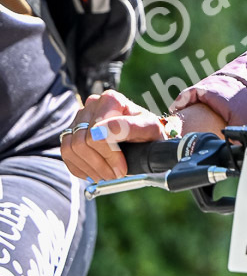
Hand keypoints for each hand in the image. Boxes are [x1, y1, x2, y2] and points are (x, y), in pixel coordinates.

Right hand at [60, 90, 224, 182]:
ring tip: (106, 174)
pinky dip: (79, 168)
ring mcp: (80, 117)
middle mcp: (92, 104)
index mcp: (111, 100)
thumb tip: (100, 132)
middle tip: (115, 175)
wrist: (149, 139)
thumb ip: (128, 128)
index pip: (96, 135)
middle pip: (81, 143)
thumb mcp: (150, 131)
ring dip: (89, 168)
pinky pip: (65, 153)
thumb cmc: (152, 134)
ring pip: (70, 149)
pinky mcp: (72, 131)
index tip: (122, 169)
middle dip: (99, 164)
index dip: (109, 157)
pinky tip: (95, 171)